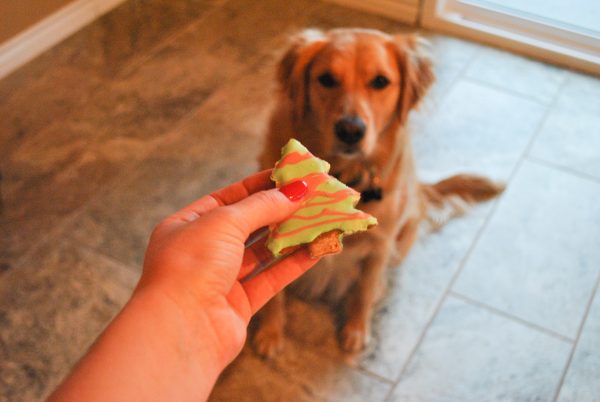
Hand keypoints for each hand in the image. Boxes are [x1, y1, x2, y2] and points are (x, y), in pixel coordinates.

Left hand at [137, 169, 315, 366]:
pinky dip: (294, 264)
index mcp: (187, 226)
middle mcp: (202, 252)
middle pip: (248, 225)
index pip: (229, 198)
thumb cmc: (192, 264)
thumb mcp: (225, 222)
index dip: (260, 186)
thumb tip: (295, 191)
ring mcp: (219, 280)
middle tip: (312, 196)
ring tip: (320, 219)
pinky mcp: (238, 306)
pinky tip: (317, 249)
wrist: (180, 328)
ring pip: (262, 253)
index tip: (291, 175)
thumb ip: (263, 206)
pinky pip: (270, 279)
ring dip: (291, 237)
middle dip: (280, 211)